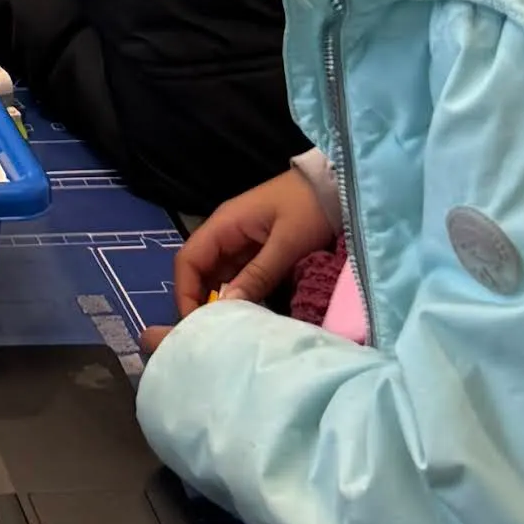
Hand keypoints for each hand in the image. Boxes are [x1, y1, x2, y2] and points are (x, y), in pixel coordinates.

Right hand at [168, 162, 339, 323]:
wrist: (337, 187)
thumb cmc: (310, 209)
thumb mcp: (287, 244)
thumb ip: (258, 275)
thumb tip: (226, 307)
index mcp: (224, 224)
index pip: (188, 261)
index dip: (185, 292)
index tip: (195, 326)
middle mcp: (226, 233)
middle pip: (199, 271)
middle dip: (200, 302)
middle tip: (212, 336)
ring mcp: (241, 241)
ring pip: (218, 276)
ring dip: (220, 301)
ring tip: (228, 332)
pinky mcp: (257, 250)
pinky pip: (238, 276)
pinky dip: (238, 295)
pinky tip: (247, 316)